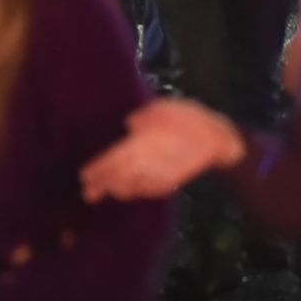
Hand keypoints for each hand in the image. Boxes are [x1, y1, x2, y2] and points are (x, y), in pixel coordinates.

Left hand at [80, 98, 245, 202]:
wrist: (217, 142)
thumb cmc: (189, 120)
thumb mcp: (163, 108)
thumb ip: (142, 117)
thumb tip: (128, 124)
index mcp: (139, 146)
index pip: (111, 162)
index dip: (96, 171)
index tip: (84, 177)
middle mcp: (144, 166)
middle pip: (117, 180)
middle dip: (102, 186)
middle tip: (89, 192)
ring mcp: (156, 178)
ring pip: (131, 189)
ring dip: (117, 190)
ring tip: (108, 190)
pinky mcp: (168, 184)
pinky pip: (146, 191)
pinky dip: (135, 191)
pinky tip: (132, 189)